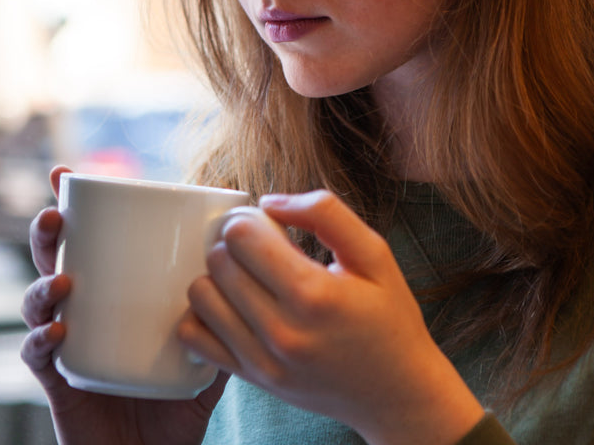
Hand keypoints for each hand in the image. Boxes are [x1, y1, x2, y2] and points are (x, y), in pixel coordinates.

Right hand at [20, 165, 227, 444]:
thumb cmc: (176, 399)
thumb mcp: (204, 346)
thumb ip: (223, 311)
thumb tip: (250, 265)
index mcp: (114, 295)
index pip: (93, 243)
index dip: (76, 209)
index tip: (68, 175)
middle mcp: (86, 311)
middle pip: (56, 261)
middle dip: (47, 234)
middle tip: (56, 215)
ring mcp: (69, 343)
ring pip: (37, 301)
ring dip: (41, 285)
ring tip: (63, 281)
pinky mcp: (59, 381)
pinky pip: (39, 355)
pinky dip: (42, 339)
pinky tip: (59, 329)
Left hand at [177, 190, 483, 444]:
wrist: (398, 391)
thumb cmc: (389, 317)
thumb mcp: (375, 254)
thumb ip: (326, 214)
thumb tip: (270, 202)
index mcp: (313, 295)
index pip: (241, 237)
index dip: (249, 219)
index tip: (266, 225)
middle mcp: (282, 332)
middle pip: (218, 261)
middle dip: (234, 243)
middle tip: (261, 249)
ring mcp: (263, 361)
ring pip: (201, 296)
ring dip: (218, 276)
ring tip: (248, 276)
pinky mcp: (252, 379)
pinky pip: (195, 337)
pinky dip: (205, 315)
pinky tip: (233, 306)